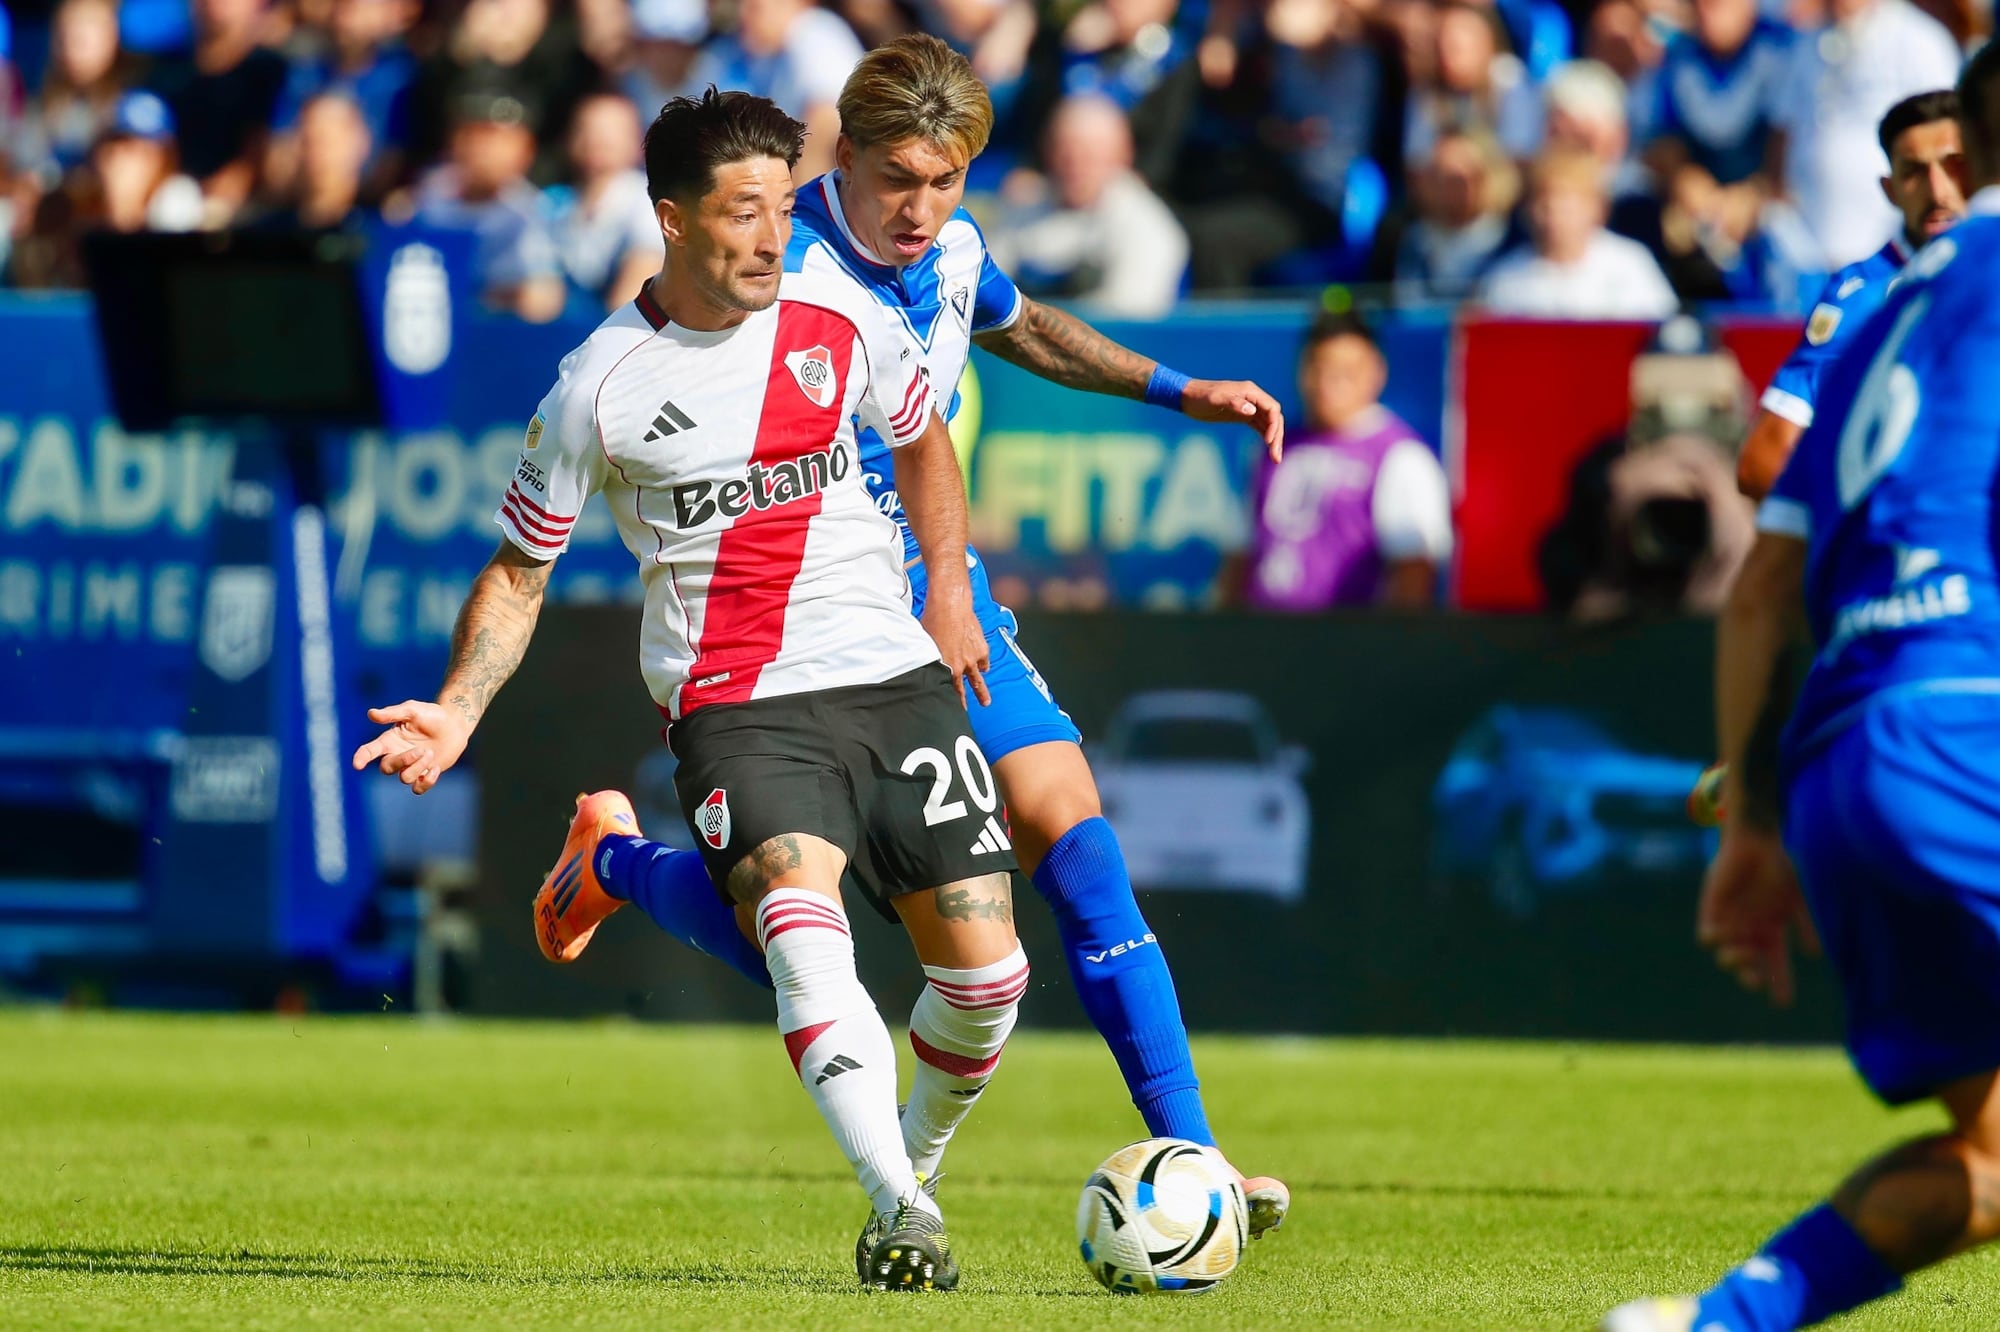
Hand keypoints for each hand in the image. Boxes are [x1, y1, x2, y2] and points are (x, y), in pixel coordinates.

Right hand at [351, 701, 471, 795]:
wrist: (455, 724)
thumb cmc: (431, 715)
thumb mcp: (412, 710)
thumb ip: (392, 713)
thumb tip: (371, 713)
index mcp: (389, 740)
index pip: (369, 751)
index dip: (361, 758)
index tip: (357, 764)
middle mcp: (396, 755)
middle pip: (387, 768)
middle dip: (403, 761)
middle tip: (422, 750)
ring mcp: (410, 767)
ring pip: (404, 778)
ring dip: (418, 767)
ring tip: (431, 753)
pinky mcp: (424, 774)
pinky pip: (417, 789)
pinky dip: (426, 782)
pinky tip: (435, 768)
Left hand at [921, 590, 990, 707]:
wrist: (951, 604)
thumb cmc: (933, 620)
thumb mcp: (923, 641)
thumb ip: (925, 656)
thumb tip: (918, 662)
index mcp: (943, 666)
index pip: (946, 690)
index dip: (947, 700)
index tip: (948, 710)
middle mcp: (959, 666)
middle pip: (963, 690)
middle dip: (963, 703)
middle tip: (963, 714)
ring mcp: (973, 658)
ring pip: (978, 680)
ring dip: (981, 692)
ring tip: (985, 702)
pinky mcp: (982, 649)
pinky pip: (984, 662)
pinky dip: (982, 664)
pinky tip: (982, 667)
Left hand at [1184, 378, 1284, 459]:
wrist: (1188, 397)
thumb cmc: (1200, 397)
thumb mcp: (1215, 400)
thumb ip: (1234, 404)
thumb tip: (1252, 411)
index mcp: (1250, 392)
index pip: (1272, 408)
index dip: (1274, 425)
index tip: (1269, 441)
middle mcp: (1253, 398)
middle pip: (1274, 418)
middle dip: (1277, 437)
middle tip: (1276, 457)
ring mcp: (1249, 407)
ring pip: (1268, 424)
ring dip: (1274, 440)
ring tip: (1275, 459)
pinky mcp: (1243, 415)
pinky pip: (1260, 426)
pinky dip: (1265, 437)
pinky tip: (1268, 449)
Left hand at [1697, 827, 1818, 1006]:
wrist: (1755, 842)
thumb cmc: (1779, 868)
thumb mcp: (1796, 899)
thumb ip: (1804, 925)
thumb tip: (1816, 953)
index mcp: (1771, 934)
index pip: (1776, 967)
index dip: (1779, 984)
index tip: (1782, 1002)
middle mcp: (1749, 934)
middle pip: (1749, 967)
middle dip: (1751, 977)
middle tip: (1756, 980)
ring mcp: (1730, 924)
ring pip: (1726, 957)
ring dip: (1735, 961)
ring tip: (1745, 955)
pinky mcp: (1711, 911)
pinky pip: (1706, 936)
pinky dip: (1715, 940)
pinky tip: (1726, 935)